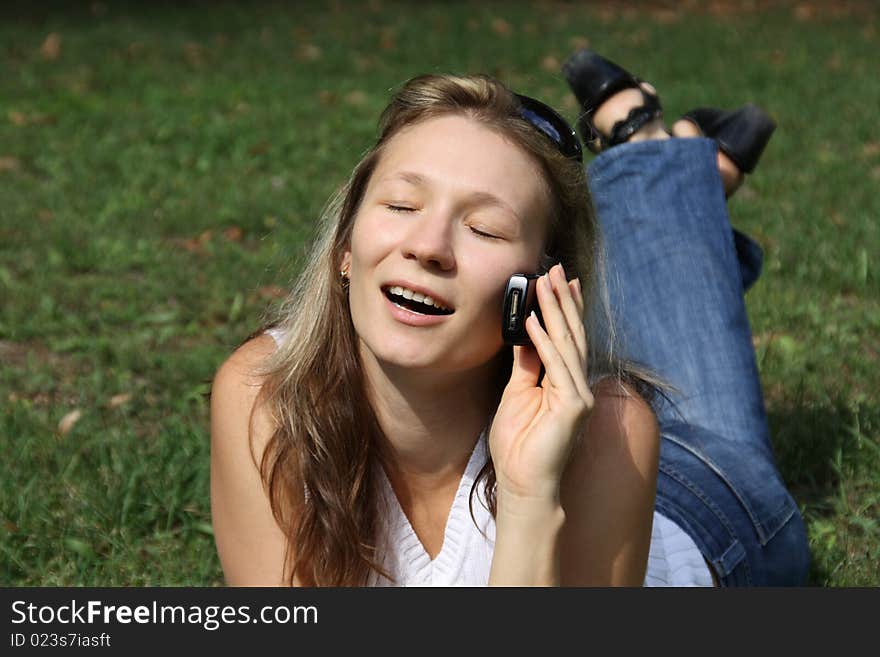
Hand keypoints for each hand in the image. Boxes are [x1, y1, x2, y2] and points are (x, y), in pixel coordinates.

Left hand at [489, 263, 594, 501]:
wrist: (523, 484)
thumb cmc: (518, 445)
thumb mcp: (518, 394)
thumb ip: (526, 364)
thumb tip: (525, 331)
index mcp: (565, 383)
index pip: (566, 338)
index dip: (563, 308)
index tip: (557, 280)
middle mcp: (578, 386)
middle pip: (571, 334)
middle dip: (561, 300)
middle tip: (554, 268)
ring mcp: (579, 396)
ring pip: (567, 344)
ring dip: (554, 311)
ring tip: (544, 282)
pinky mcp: (573, 407)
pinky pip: (555, 366)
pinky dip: (543, 341)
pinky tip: (534, 320)